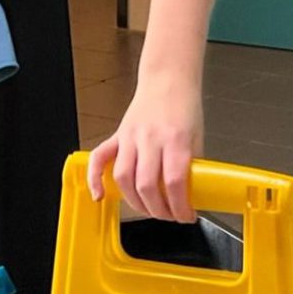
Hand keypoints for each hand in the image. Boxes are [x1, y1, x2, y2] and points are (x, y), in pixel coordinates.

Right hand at [85, 72, 203, 221]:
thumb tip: (190, 193)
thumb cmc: (184, 105)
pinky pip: (100, 157)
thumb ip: (190, 165)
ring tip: (148, 209)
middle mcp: (151, 139)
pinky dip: (95, 178)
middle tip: (169, 216)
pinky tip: (99, 195)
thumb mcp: (197, 137)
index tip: (186, 216)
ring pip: (124, 177)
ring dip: (135, 202)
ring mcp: (131, 136)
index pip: (174, 182)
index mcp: (175, 140)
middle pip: (147, 185)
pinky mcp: (119, 134)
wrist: (168, 77)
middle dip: (158, 210)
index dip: (180, 207)